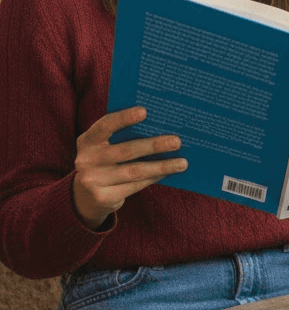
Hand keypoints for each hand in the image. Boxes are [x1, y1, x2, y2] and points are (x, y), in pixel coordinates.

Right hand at [72, 107, 187, 230]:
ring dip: (162, 166)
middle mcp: (86, 160)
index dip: (123, 118)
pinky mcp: (103, 198)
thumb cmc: (104, 160)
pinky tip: (168, 172)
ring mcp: (93, 181)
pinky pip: (135, 186)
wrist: (85, 196)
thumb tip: (160, 123)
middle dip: (154, 145)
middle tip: (177, 141)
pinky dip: (154, 178)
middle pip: (126, 151)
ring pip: (135, 171)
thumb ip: (121, 134)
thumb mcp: (104, 145)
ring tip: (182, 163)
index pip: (105, 125)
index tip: (145, 111)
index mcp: (87, 141)